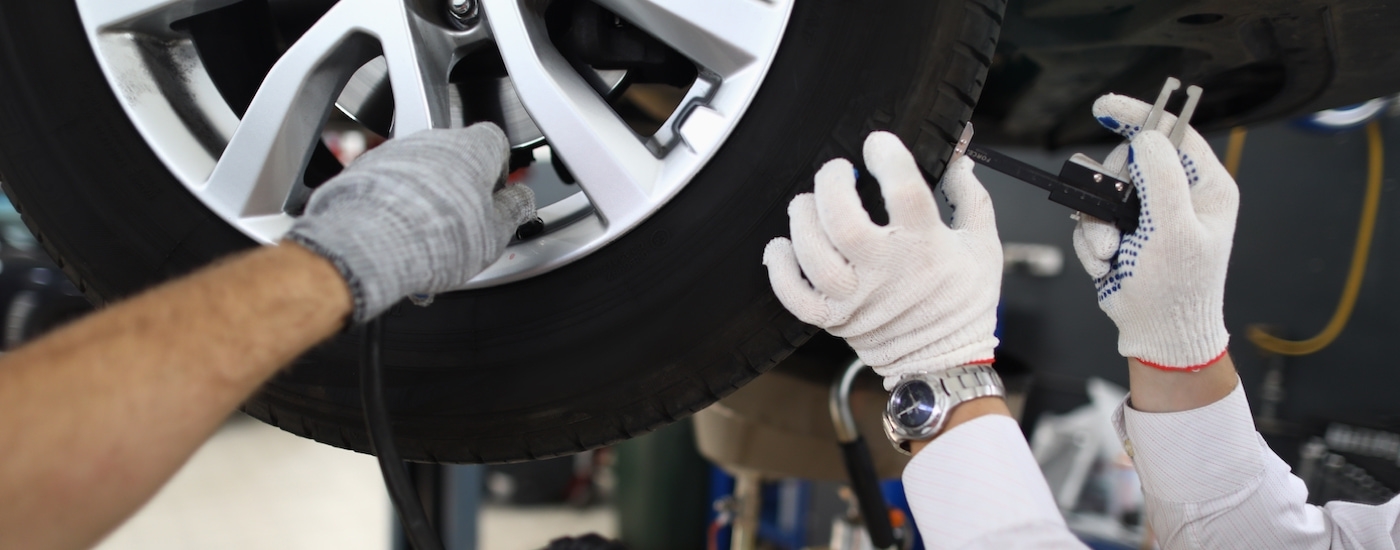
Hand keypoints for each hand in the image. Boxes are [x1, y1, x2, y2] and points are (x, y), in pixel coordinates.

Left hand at [285, 122, 535, 322]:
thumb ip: (514, 210)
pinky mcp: (366, 169)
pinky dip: (398, 200)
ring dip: (429, 193)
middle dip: (461, 184)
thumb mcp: (495, 234)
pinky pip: (391, 181)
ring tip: (429, 235)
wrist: (370, 244)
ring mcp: (397, 152)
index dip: (499, 168)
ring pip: (422, 168)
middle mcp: (434, 141)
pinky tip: (401, 233)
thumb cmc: (434, 237)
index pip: (496, 140)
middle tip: (464, 222)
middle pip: (456, 155)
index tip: (496, 194)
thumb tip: (522, 201)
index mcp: (473, 149)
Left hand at [763, 132, 1000, 387]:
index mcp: (925, 247)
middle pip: (842, 221)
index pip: (904, 190)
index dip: (888, 158)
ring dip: (802, 218)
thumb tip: (959, 158)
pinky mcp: (833, 318)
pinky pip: (793, 295)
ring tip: (808, 203)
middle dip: (831, 183)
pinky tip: (782, 245)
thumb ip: (971, 198)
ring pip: (813, 253)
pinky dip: (780, 268)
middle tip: (837, 171)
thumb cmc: (965, 302)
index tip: (878, 144)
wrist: (946, 363)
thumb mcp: (984, 245)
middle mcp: (885, 271)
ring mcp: (855, 297)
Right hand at [1072, 94, 1238, 369]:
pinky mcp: (1123, 231)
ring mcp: (1148, 214)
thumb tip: (1146, 136)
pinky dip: (1092, 241)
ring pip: (1101, 191)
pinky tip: (1108, 262)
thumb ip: (1160, 177)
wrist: (1156, 334)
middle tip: (1112, 217)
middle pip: (1127, 161)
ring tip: (1110, 250)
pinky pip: (1090, 218)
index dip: (1139, 116)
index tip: (1105, 106)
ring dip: (1096, 222)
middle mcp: (1178, 196)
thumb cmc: (1177, 290)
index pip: (1173, 133)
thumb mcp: (1173, 229)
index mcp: (1206, 188)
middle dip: (1109, 191)